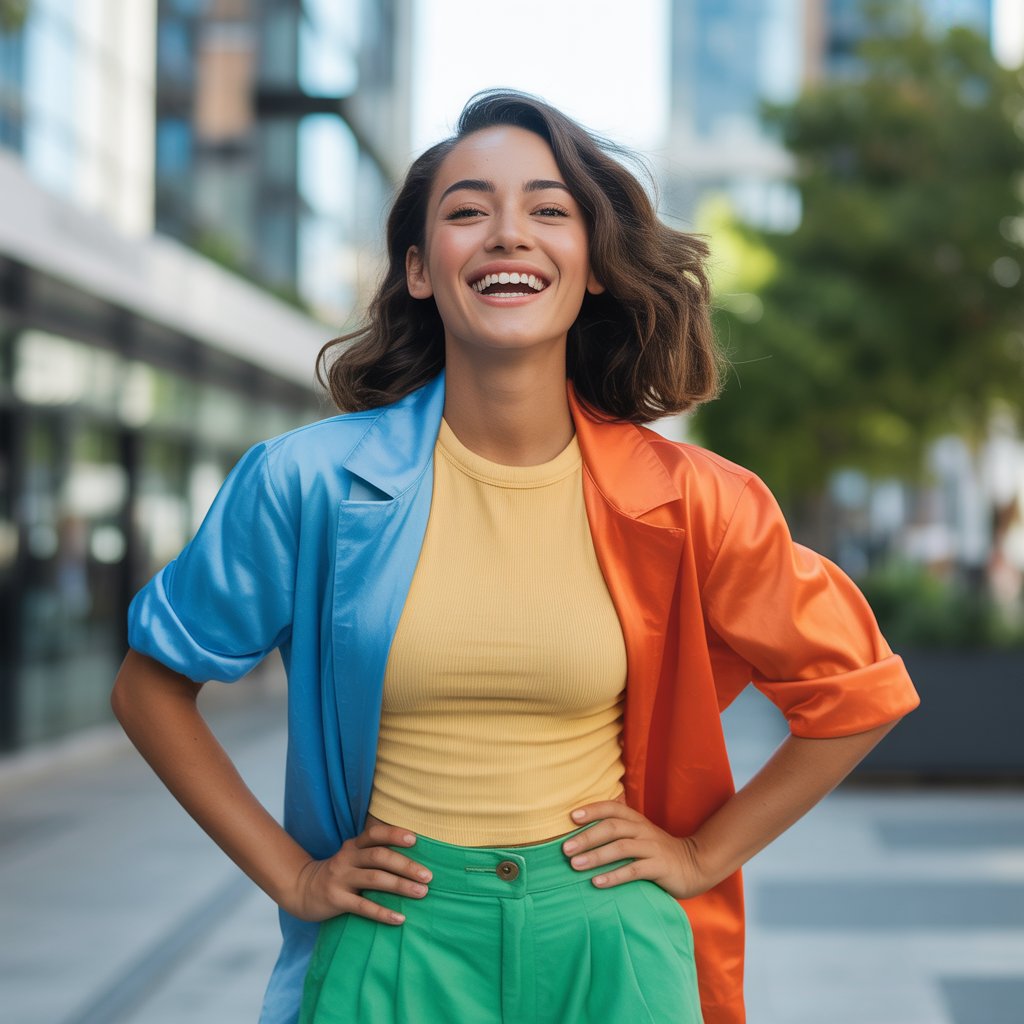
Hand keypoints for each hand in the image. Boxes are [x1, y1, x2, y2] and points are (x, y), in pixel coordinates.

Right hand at [287, 819, 431, 924]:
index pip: (375, 834)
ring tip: (422, 893)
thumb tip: (413, 858)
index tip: (415, 839)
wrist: (302, 889)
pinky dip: (383, 912)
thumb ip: (374, 853)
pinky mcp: (336, 900)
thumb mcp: (353, 857)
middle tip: (428, 876)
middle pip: (379, 857)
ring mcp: (340, 879)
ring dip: (400, 886)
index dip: (394, 834)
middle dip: (406, 865)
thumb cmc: (340, 873)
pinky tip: (399, 918)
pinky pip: (363, 906)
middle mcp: (347, 858)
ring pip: (374, 879)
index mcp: (353, 846)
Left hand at [562, 802, 706, 898]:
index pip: (612, 808)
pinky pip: (634, 870)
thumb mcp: (639, 836)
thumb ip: (618, 832)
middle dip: (587, 837)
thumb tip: (582, 835)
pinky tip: (597, 882)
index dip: (592, 810)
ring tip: (575, 865)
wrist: (695, 865)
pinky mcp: (660, 867)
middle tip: (565, 849)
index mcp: (636, 820)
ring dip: (596, 856)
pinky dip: (614, 876)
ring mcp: (652, 848)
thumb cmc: (657, 852)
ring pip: (621, 847)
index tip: (571, 817)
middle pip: (612, 828)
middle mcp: (643, 830)